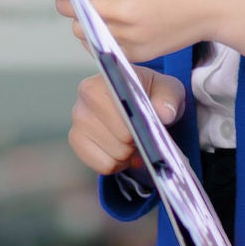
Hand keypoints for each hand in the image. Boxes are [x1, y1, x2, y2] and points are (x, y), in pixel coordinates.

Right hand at [67, 69, 185, 175]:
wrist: (137, 100)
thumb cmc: (150, 93)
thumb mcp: (168, 89)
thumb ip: (168, 99)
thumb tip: (164, 113)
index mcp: (104, 80)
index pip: (122, 115)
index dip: (139, 127)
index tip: (147, 126)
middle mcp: (84, 97)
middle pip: (119, 140)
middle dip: (136, 143)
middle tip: (142, 135)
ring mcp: (78, 120)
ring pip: (111, 156)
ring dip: (127, 154)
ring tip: (133, 141)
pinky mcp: (76, 140)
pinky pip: (103, 165)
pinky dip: (116, 163)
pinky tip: (121, 149)